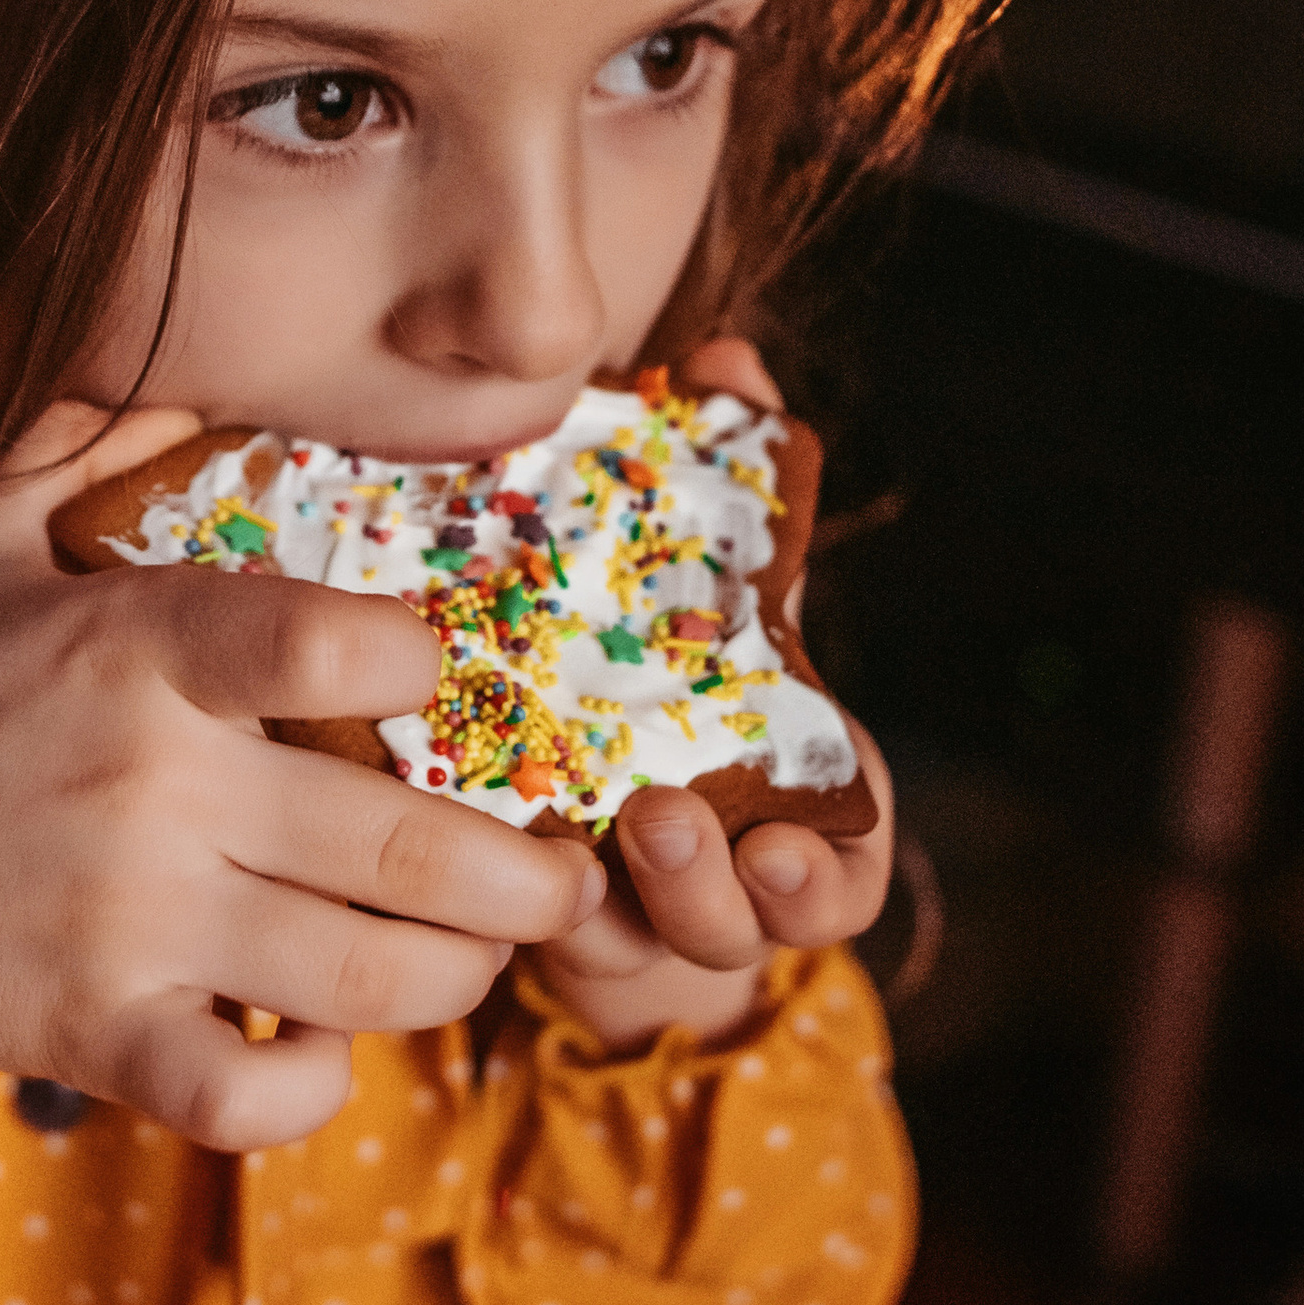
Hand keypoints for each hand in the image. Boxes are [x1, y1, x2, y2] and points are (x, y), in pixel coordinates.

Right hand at [0, 402, 604, 1184]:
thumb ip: (90, 446)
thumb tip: (196, 359)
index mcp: (130, 652)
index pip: (324, 645)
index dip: (423, 661)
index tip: (450, 678)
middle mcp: (147, 789)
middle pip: (402, 847)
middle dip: (529, 877)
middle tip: (570, 875)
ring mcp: (128, 923)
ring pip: (363, 977)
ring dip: (458, 978)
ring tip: (486, 956)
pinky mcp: (96, 1038)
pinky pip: (248, 1095)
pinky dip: (313, 1092)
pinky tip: (326, 1051)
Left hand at [527, 335, 895, 1052]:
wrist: (551, 755)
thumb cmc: (654, 669)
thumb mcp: (704, 588)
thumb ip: (729, 477)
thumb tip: (727, 357)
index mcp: (785, 820)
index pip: (833, 883)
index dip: (821, 882)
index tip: (790, 853)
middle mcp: (711, 886)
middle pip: (729, 932)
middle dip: (705, 890)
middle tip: (656, 818)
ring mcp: (616, 915)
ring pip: (620, 947)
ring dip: (606, 897)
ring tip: (569, 829)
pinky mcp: (517, 913)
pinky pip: (517, 932)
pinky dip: (506, 898)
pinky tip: (469, 850)